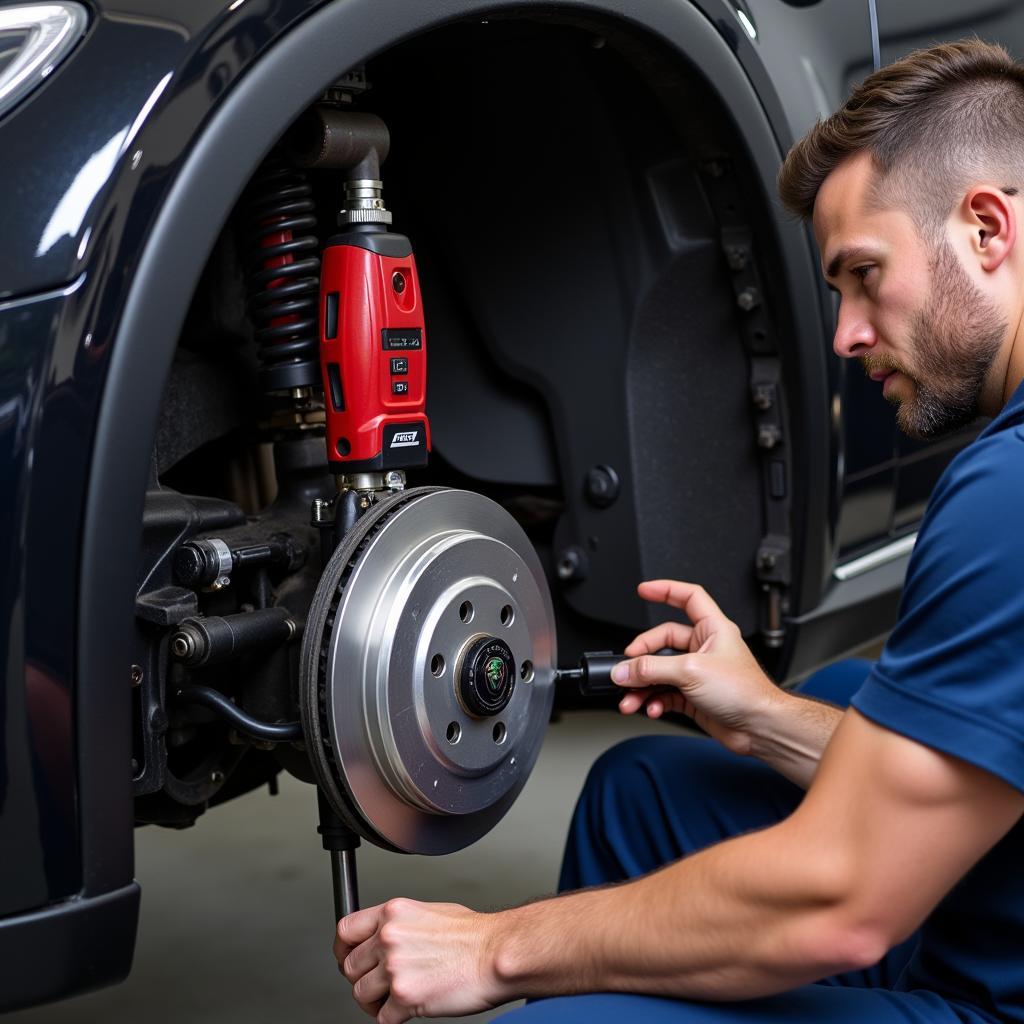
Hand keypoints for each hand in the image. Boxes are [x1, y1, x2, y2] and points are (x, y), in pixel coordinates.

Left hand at [334, 898, 506, 1022]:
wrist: (496, 954)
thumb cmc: (474, 935)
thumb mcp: (430, 912)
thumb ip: (400, 924)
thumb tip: (387, 936)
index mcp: (393, 912)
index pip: (345, 930)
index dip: (343, 949)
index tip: (347, 958)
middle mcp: (389, 937)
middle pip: (349, 966)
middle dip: (361, 978)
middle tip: (376, 984)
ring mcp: (395, 967)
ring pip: (360, 993)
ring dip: (374, 1002)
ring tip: (392, 1000)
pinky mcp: (405, 997)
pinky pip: (381, 1018)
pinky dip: (391, 1019)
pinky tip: (406, 1011)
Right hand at [614, 580, 781, 755]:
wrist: (759, 728)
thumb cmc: (745, 692)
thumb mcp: (691, 671)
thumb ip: (653, 669)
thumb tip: (626, 669)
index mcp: (713, 629)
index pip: (688, 597)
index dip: (665, 590)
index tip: (643, 590)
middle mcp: (705, 648)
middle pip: (663, 640)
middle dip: (642, 656)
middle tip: (627, 667)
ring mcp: (698, 673)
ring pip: (660, 672)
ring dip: (643, 686)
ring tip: (631, 697)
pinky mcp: (693, 696)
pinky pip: (665, 693)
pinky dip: (654, 701)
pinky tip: (651, 707)